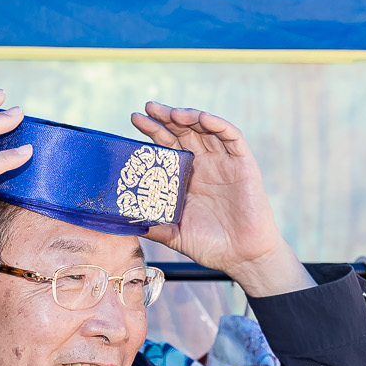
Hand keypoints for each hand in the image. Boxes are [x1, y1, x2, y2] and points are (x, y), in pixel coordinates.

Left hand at [130, 103, 309, 296]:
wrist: (242, 257)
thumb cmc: (211, 246)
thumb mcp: (174, 234)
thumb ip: (152, 225)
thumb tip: (121, 222)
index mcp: (187, 177)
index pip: (167, 145)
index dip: (153, 130)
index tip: (135, 119)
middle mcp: (205, 165)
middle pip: (184, 131)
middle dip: (166, 117)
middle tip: (148, 107)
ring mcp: (224, 163)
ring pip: (207, 128)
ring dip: (190, 116)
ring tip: (173, 114)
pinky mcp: (244, 165)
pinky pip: (233, 137)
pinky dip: (218, 124)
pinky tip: (203, 118)